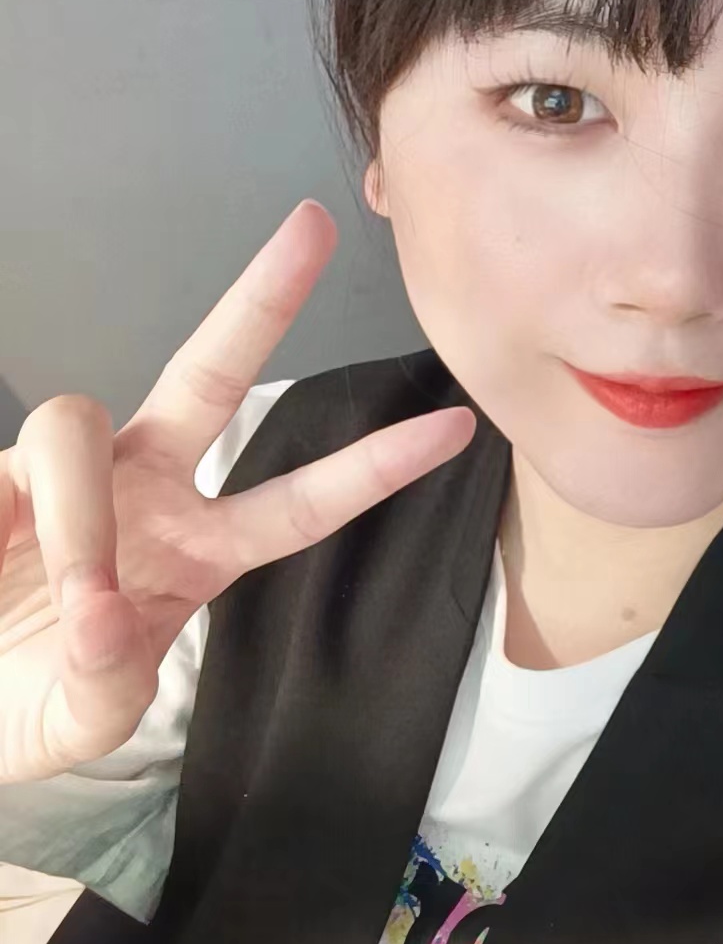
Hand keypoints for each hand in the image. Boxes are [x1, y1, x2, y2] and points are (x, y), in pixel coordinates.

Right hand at [0, 200, 475, 782]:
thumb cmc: (24, 699)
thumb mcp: (85, 717)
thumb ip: (106, 684)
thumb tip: (102, 615)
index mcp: (199, 548)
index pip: (303, 503)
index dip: (376, 466)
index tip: (457, 427)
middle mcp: (145, 488)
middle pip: (210, 374)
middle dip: (261, 301)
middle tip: (313, 226)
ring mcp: (68, 471)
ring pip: (80, 426)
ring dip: (82, 517)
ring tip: (74, 599)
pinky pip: (18, 463)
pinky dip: (27, 517)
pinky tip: (3, 562)